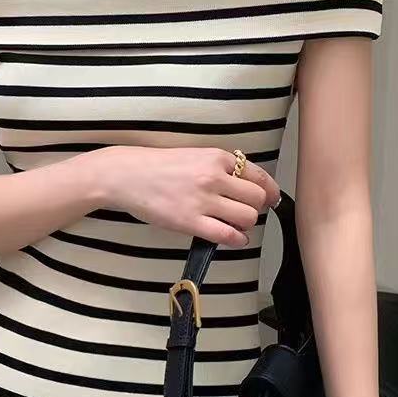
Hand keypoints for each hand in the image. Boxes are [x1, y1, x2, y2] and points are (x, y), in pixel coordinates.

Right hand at [95, 145, 280, 245]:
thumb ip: (220, 168)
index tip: (271, 199)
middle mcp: (213, 176)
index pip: (258, 175)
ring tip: (234, 224)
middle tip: (247, 212)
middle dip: (257, 208)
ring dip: (246, 224)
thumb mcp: (195, 156)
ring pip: (247, 217)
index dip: (270, 190)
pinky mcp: (190, 221)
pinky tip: (234, 238)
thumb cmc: (158, 167)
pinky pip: (227, 235)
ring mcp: (202, 200)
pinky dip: (237, 240)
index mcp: (216, 157)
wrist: (126, 175)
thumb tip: (245, 185)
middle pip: (257, 198)